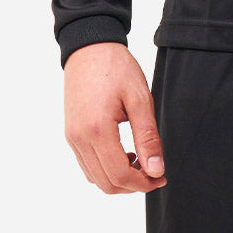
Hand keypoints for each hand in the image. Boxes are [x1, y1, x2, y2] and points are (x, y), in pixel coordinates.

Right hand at [63, 42, 166, 193]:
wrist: (89, 47)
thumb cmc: (117, 68)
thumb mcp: (140, 100)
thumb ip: (148, 138)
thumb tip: (156, 171)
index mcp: (97, 129)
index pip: (120, 176)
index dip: (144, 184)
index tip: (161, 176)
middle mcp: (79, 138)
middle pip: (107, 184)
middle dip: (133, 186)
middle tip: (153, 171)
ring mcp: (72, 138)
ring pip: (96, 179)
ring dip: (120, 179)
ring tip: (139, 159)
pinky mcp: (71, 135)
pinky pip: (88, 167)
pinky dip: (107, 170)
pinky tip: (123, 153)